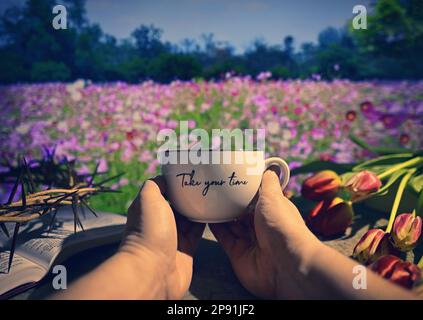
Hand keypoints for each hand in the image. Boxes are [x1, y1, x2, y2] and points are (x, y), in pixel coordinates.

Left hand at [119, 176, 204, 298]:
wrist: (154, 271)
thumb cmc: (149, 233)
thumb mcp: (148, 199)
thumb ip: (155, 184)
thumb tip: (166, 178)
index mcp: (149, 208)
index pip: (165, 190)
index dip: (177, 182)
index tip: (192, 172)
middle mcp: (161, 222)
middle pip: (179, 203)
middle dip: (190, 194)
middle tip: (207, 181)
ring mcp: (174, 236)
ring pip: (190, 217)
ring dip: (200, 207)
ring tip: (214, 194)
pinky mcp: (187, 248)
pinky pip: (198, 231)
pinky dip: (206, 222)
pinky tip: (215, 212)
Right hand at [210, 168, 319, 297]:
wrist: (285, 264)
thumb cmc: (282, 226)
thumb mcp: (274, 197)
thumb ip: (267, 182)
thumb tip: (269, 167)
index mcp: (271, 211)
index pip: (255, 197)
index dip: (243, 189)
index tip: (229, 176)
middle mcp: (261, 226)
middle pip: (241, 211)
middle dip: (228, 201)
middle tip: (212, 186)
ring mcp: (249, 240)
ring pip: (231, 224)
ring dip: (219, 213)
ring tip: (204, 198)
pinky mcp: (237, 253)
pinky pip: (224, 237)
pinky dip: (215, 227)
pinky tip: (204, 215)